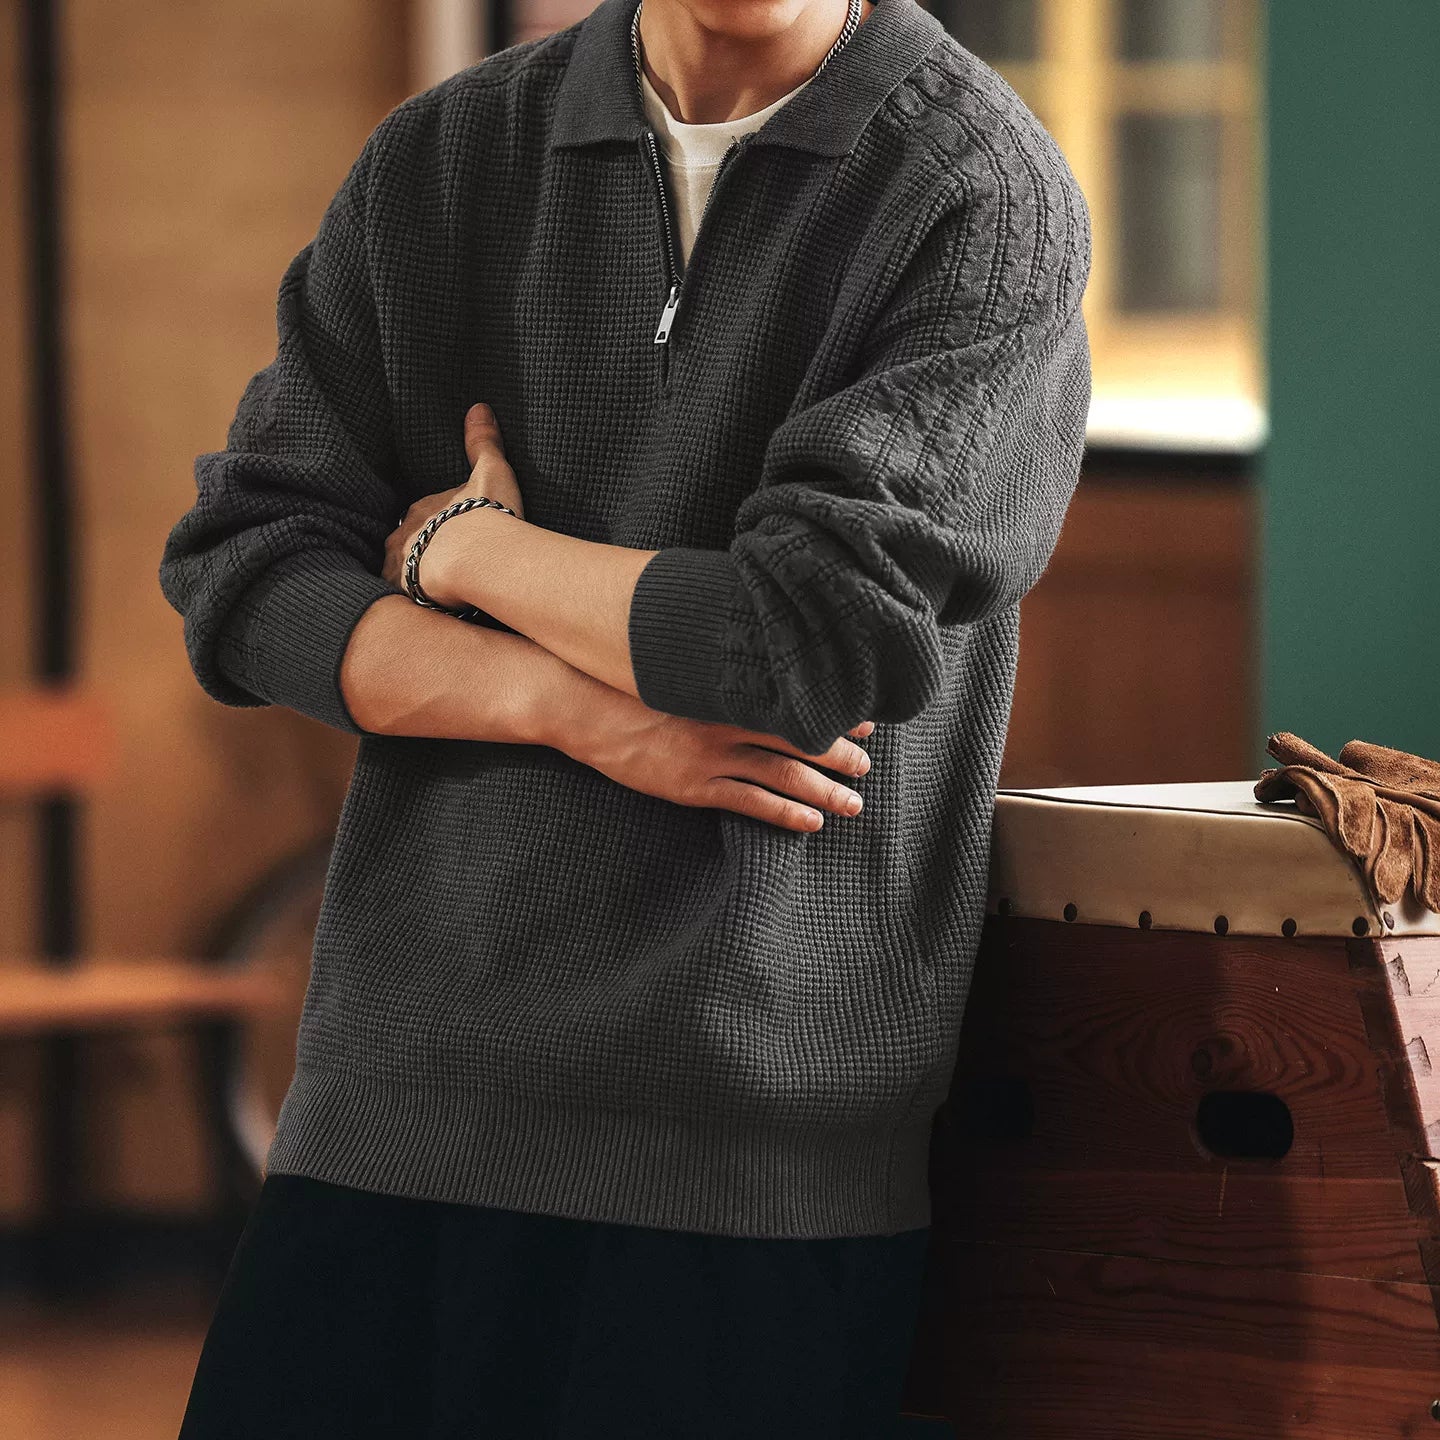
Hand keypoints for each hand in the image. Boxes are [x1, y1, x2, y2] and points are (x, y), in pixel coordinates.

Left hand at [383, 402, 525, 598]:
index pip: (422, 514)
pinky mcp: (403, 592)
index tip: (451, 533)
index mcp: (422, 507)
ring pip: (398, 571)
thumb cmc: (487, 514)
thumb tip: (479, 408)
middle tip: (438, 564)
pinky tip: (425, 608)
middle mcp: (403, 534)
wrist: (477, 556)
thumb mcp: (490, 472)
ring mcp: (400, 564)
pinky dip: (411, 601)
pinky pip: (403, 598)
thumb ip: (483, 442)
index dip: (435, 523)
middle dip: (416, 551)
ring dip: (410, 577)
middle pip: (404, 542)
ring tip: (430, 590)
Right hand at [555, 680, 875, 832]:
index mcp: (728, 687)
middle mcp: (727, 720)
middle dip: (839, 754)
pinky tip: (811, 821)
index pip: (796, 701)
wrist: (580, 703)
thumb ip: (717, 663)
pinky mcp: (692, 786)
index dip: (832, 713)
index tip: (865, 719)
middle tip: (867, 764)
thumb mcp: (679, 659)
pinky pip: (749, 803)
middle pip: (799, 738)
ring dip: (824, 790)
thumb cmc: (628, 676)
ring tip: (854, 802)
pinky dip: (785, 813)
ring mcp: (710, 756)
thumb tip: (752, 656)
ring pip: (783, 775)